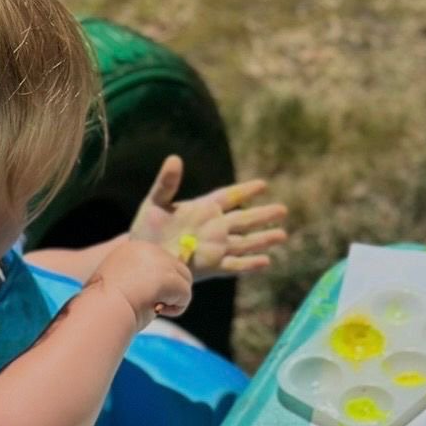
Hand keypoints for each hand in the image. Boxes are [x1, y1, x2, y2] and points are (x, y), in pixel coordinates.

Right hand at [95, 239, 192, 327]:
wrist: (101, 310)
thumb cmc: (104, 305)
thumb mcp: (119, 282)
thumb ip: (139, 277)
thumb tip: (161, 289)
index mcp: (133, 248)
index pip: (161, 261)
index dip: (158, 282)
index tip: (142, 296)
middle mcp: (148, 249)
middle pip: (177, 268)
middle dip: (170, 289)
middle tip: (153, 305)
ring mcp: (160, 261)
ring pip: (184, 280)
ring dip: (174, 298)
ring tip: (156, 309)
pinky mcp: (169, 277)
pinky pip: (185, 294)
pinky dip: (177, 308)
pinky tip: (159, 311)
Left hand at [130, 155, 287, 278]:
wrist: (142, 259)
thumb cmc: (146, 231)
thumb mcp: (155, 203)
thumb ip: (166, 183)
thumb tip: (174, 159)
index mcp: (202, 209)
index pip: (228, 197)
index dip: (245, 191)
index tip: (263, 185)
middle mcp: (213, 228)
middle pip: (243, 220)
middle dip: (263, 215)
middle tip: (283, 210)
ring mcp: (214, 248)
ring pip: (244, 242)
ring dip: (263, 239)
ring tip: (282, 235)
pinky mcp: (211, 266)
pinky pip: (234, 265)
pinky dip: (249, 264)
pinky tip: (266, 261)